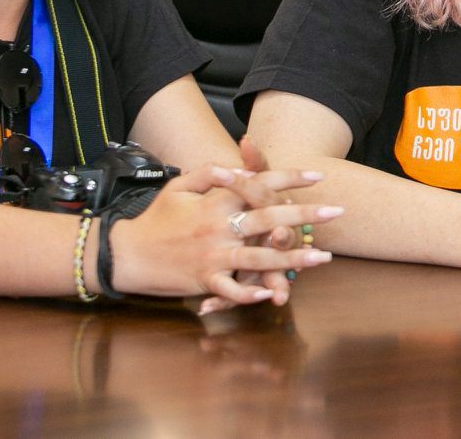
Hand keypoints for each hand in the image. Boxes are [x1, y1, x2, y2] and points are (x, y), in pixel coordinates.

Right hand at [112, 164, 337, 306]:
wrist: (125, 253)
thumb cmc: (155, 219)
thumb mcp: (180, 187)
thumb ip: (210, 173)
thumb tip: (236, 166)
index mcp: (215, 202)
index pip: (258, 184)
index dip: (289, 178)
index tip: (318, 176)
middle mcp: (218, 227)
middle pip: (268, 219)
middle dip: (305, 216)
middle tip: (335, 212)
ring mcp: (212, 256)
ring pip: (259, 258)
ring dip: (293, 259)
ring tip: (322, 257)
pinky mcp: (204, 280)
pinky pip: (233, 289)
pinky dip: (252, 293)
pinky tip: (273, 293)